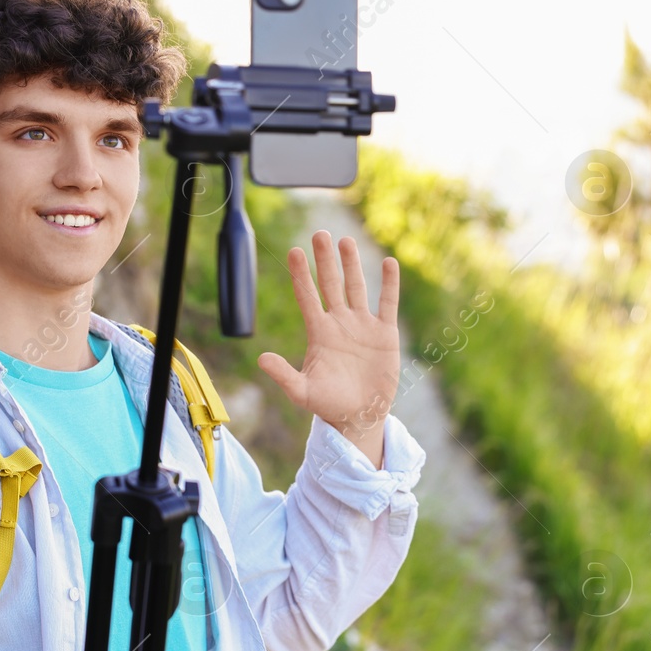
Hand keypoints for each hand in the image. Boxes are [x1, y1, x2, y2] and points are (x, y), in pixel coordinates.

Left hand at [258, 230, 400, 466]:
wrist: (359, 416)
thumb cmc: (328, 405)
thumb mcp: (302, 392)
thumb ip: (284, 374)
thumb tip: (261, 359)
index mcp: (319, 332)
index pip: (308, 297)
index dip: (301, 275)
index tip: (294, 252)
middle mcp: (339, 322)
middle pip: (331, 284)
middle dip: (326, 260)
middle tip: (320, 234)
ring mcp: (362, 325)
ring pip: (356, 287)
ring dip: (352, 265)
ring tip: (345, 241)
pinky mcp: (385, 333)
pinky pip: (387, 303)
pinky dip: (389, 284)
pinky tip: (388, 263)